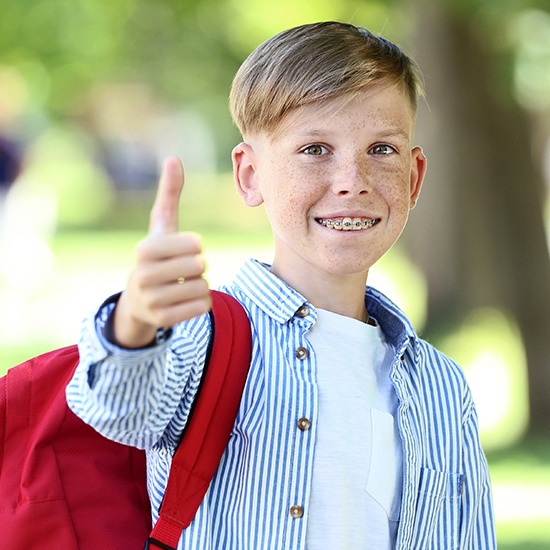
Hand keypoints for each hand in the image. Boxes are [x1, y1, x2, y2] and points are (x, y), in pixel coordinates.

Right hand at [113, 157, 210, 347]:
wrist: (137, 301)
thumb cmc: (156, 257)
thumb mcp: (161, 227)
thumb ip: (169, 195)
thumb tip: (173, 158)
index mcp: (145, 249)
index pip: (195, 245)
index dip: (195, 246)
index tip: (181, 250)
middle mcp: (144, 275)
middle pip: (201, 266)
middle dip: (197, 267)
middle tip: (182, 270)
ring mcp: (152, 300)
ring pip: (203, 287)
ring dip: (199, 285)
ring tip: (180, 285)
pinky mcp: (163, 320)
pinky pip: (203, 307)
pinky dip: (201, 302)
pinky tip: (184, 300)